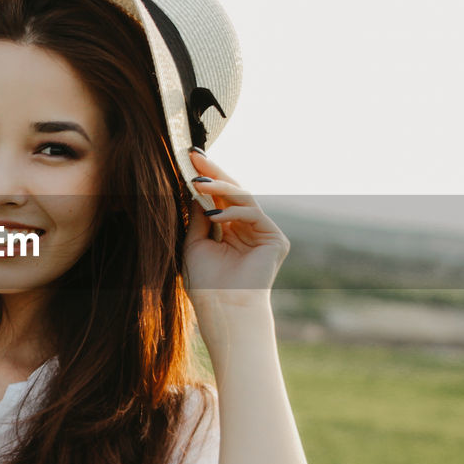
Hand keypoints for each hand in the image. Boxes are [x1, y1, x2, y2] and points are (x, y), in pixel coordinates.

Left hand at [182, 151, 290, 307]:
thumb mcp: (195, 243)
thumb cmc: (206, 283)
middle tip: (195, 155)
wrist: (223, 309)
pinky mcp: (275, 239)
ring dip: (220, 187)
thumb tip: (196, 189)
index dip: (206, 177)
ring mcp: (263, 233)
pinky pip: (253, 214)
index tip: (188, 158)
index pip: (219, 197)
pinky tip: (214, 216)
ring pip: (243, 197)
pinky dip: (233, 212)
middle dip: (213, 172)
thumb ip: (198, 216)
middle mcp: (247, 228)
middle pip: (232, 192)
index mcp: (230, 230)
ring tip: (198, 183)